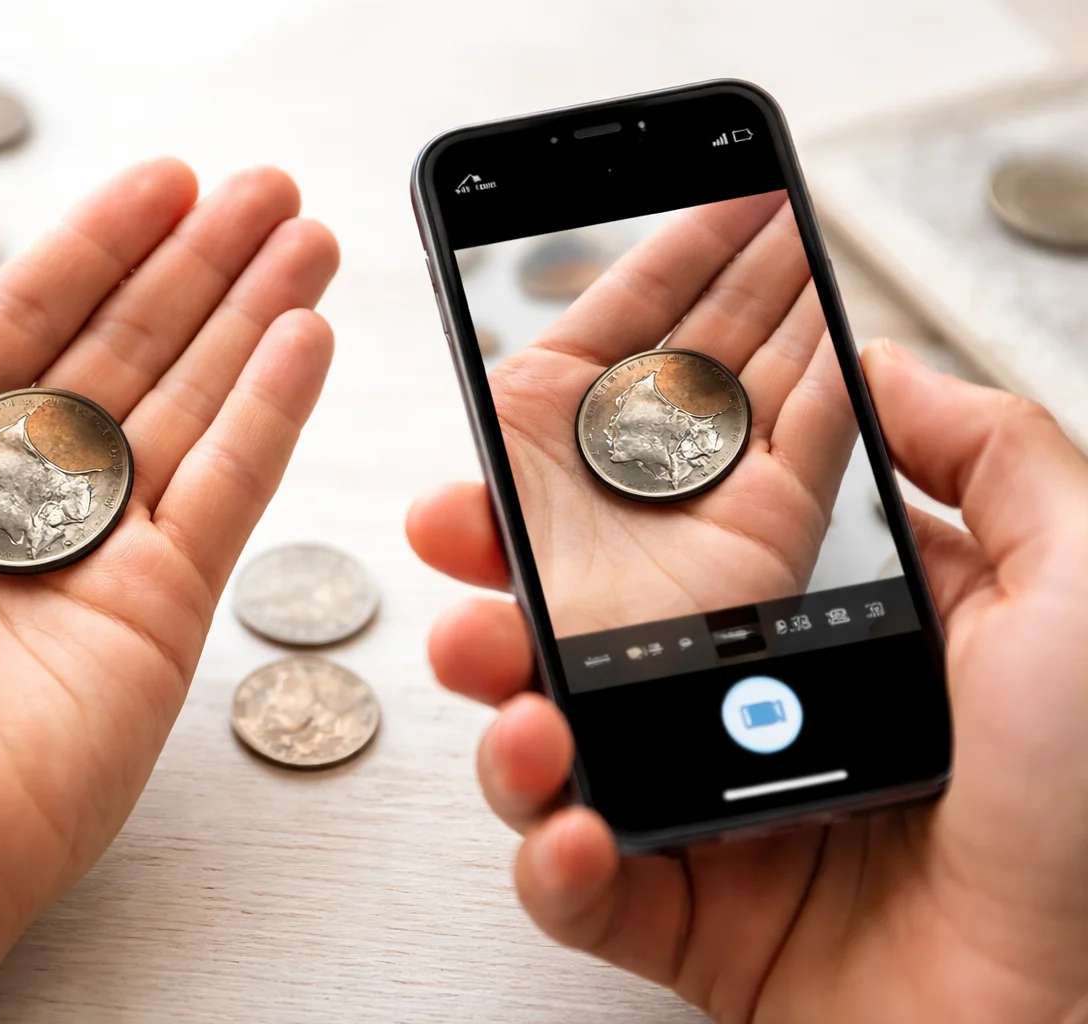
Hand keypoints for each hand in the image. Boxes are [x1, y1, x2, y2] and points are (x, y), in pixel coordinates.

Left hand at [0, 159, 338, 1022]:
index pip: (27, 321)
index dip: (99, 246)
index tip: (164, 186)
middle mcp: (15, 499)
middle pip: (128, 349)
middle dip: (200, 264)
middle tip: (264, 193)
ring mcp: (97, 552)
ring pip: (192, 404)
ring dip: (252, 317)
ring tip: (303, 238)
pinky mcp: (161, 608)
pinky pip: (228, 487)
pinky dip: (271, 409)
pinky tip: (304, 336)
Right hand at [409, 343, 1087, 1020]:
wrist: (1081, 1011)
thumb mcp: (1079, 584)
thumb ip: (992, 454)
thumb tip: (886, 367)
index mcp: (823, 628)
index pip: (672, 554)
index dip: (585, 517)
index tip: (518, 482)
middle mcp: (752, 713)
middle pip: (584, 653)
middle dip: (499, 622)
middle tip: (468, 604)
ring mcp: (713, 816)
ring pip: (561, 763)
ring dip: (507, 739)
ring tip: (524, 725)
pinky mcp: (690, 921)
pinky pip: (584, 890)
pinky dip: (554, 866)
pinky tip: (577, 837)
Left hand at [424, 193, 854, 633]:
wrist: (608, 749)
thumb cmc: (532, 674)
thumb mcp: (482, 590)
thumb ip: (469, 531)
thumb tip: (435, 513)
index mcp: (547, 437)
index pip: (627, 308)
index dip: (680, 244)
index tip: (725, 187)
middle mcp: (630, 456)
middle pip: (702, 331)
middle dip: (741, 267)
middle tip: (775, 204)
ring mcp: (704, 487)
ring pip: (759, 369)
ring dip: (790, 304)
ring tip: (810, 237)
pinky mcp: (771, 527)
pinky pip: (815, 431)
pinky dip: (836, 379)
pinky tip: (846, 324)